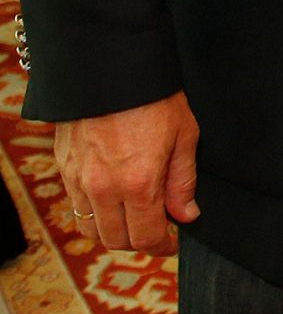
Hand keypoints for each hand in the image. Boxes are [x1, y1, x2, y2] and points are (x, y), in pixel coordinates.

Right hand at [55, 91, 199, 256]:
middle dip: (139, 241)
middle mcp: (103, 189)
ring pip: (91, 229)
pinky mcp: (64, 169)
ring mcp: (79, 181)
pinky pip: (76, 207)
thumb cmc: (156, 98)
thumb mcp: (185, 136)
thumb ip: (183, 181)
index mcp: (139, 184)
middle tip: (157, 229)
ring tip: (134, 217)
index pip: (146, 237)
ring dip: (113, 231)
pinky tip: (113, 199)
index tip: (173, 240)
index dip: (162, 244)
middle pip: (116, 240)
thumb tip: (186, 215)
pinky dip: (94, 213)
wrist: (112, 68)